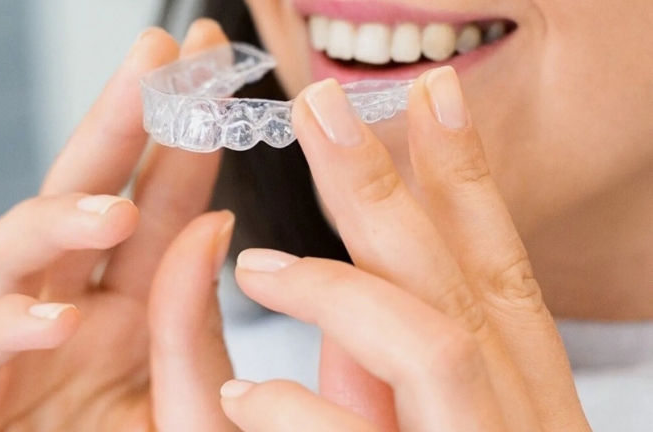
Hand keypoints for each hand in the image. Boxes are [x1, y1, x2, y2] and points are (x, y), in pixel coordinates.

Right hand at [0, 20, 238, 431]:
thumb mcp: (191, 414)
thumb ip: (197, 329)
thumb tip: (213, 223)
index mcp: (130, 314)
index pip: (161, 206)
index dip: (183, 135)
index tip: (211, 64)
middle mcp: (66, 315)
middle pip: (86, 198)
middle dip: (118, 122)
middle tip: (159, 55)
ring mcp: (6, 353)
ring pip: (13, 255)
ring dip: (57, 220)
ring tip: (110, 208)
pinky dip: (4, 330)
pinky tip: (52, 319)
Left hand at [224, 68, 591, 430]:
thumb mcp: (439, 430)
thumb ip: (394, 371)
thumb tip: (340, 292)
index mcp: (522, 391)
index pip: (497, 264)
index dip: (465, 175)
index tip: (432, 96)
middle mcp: (520, 413)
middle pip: (459, 277)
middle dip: (384, 186)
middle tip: (322, 110)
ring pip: (432, 341)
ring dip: (335, 292)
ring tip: (255, 266)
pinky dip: (292, 405)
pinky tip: (243, 396)